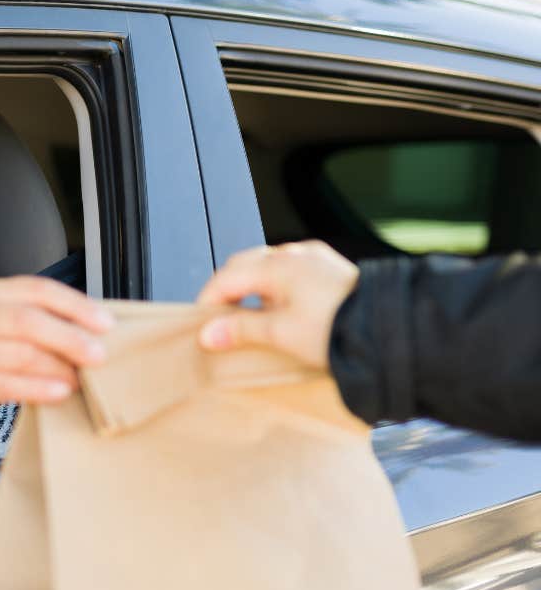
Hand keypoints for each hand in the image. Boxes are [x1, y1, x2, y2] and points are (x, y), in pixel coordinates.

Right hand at [0, 276, 113, 419]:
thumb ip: (34, 316)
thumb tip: (92, 329)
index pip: (38, 290)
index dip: (76, 306)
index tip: (106, 323)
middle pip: (29, 322)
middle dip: (70, 338)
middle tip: (99, 354)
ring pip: (22, 356)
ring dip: (60, 369)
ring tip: (81, 378)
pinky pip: (10, 386)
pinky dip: (40, 390)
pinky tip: (59, 392)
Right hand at [196, 241, 357, 367]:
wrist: (387, 329)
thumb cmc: (339, 328)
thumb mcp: (280, 333)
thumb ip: (240, 330)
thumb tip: (209, 334)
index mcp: (278, 265)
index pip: (226, 277)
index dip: (208, 300)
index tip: (202, 324)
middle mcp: (296, 255)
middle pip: (245, 266)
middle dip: (228, 290)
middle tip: (222, 320)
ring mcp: (316, 259)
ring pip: (269, 266)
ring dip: (254, 288)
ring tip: (253, 319)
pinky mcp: (331, 270)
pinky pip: (293, 271)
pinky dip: (278, 287)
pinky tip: (283, 309)